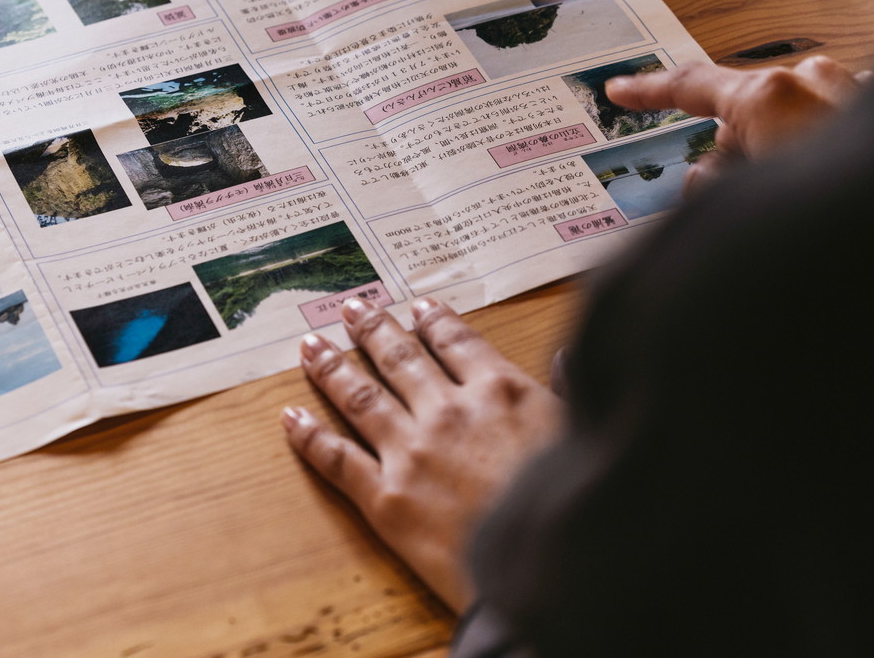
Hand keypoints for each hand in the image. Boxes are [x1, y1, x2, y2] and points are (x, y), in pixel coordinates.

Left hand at [282, 297, 562, 612]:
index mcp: (500, 391)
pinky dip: (309, 435)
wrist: (551, 566)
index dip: (433, 322)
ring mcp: (412, 452)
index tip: (417, 307)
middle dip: (372, 330)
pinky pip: (338, 458)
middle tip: (350, 309)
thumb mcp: (582, 433)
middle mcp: (448, 411)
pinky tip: (291, 417)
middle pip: (400, 359)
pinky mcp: (386, 498)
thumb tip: (567, 356)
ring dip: (331, 368)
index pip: (457, 343)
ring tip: (311, 346)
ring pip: (360, 396)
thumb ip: (567, 389)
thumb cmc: (573, 504)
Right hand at [606, 56, 859, 191]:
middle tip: (740, 209)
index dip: (649, 92)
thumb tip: (708, 183)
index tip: (619, 89)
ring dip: (787, 163)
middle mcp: (815, 81)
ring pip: (794, 126)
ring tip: (805, 214)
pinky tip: (842, 200)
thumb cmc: (846, 222)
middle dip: (736, 161)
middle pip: (746, 118)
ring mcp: (857, 93)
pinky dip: (827, 161)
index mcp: (771, 96)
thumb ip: (715, 188)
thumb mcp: (749, 205)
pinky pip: (838, 131)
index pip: (691, 86)